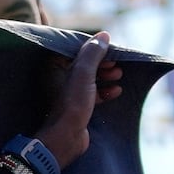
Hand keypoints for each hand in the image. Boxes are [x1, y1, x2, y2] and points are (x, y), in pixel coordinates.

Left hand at [34, 32, 122, 171]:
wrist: (66, 137)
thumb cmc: (72, 103)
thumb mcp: (84, 73)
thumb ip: (93, 53)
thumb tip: (104, 35)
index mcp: (55, 66)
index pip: (77, 50)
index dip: (95, 48)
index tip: (110, 49)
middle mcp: (58, 78)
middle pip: (85, 63)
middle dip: (103, 62)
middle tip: (117, 65)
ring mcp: (68, 93)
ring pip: (90, 78)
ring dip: (105, 76)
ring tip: (119, 76)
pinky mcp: (77, 106)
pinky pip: (93, 93)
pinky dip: (104, 91)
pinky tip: (116, 91)